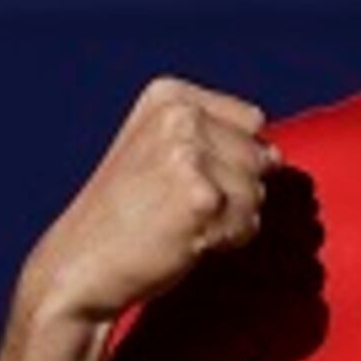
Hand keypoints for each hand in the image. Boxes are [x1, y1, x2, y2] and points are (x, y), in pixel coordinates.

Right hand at [17, 78, 282, 326]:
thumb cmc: (126, 213)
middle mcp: (181, 117)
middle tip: (178, 207)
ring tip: (179, 223)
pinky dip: (227, 240)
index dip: (232, 158)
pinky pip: (250, 223)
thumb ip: (214, 137)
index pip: (252, 121)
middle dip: (235, 189)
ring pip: (258, 192)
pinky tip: (185, 240)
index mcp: (170, 96)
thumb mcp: (157, 148)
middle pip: (261, 155)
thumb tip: (279, 156)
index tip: (183, 177)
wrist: (80, 264)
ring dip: (231, 218)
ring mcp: (191, 156)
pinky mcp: (203, 199)